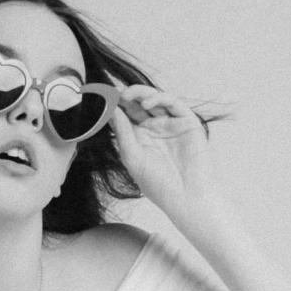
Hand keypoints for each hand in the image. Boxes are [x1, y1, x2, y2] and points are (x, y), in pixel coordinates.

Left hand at [110, 85, 217, 215]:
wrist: (186, 198)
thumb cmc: (158, 184)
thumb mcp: (133, 157)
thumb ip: (122, 132)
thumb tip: (110, 109)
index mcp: (140, 138)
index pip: (126, 115)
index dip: (115, 105)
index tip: (102, 97)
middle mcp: (156, 129)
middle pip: (139, 104)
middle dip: (126, 96)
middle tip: (114, 92)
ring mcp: (172, 124)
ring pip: (155, 99)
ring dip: (140, 93)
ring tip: (126, 95)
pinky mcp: (187, 122)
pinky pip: (173, 103)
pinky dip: (159, 98)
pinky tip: (146, 102)